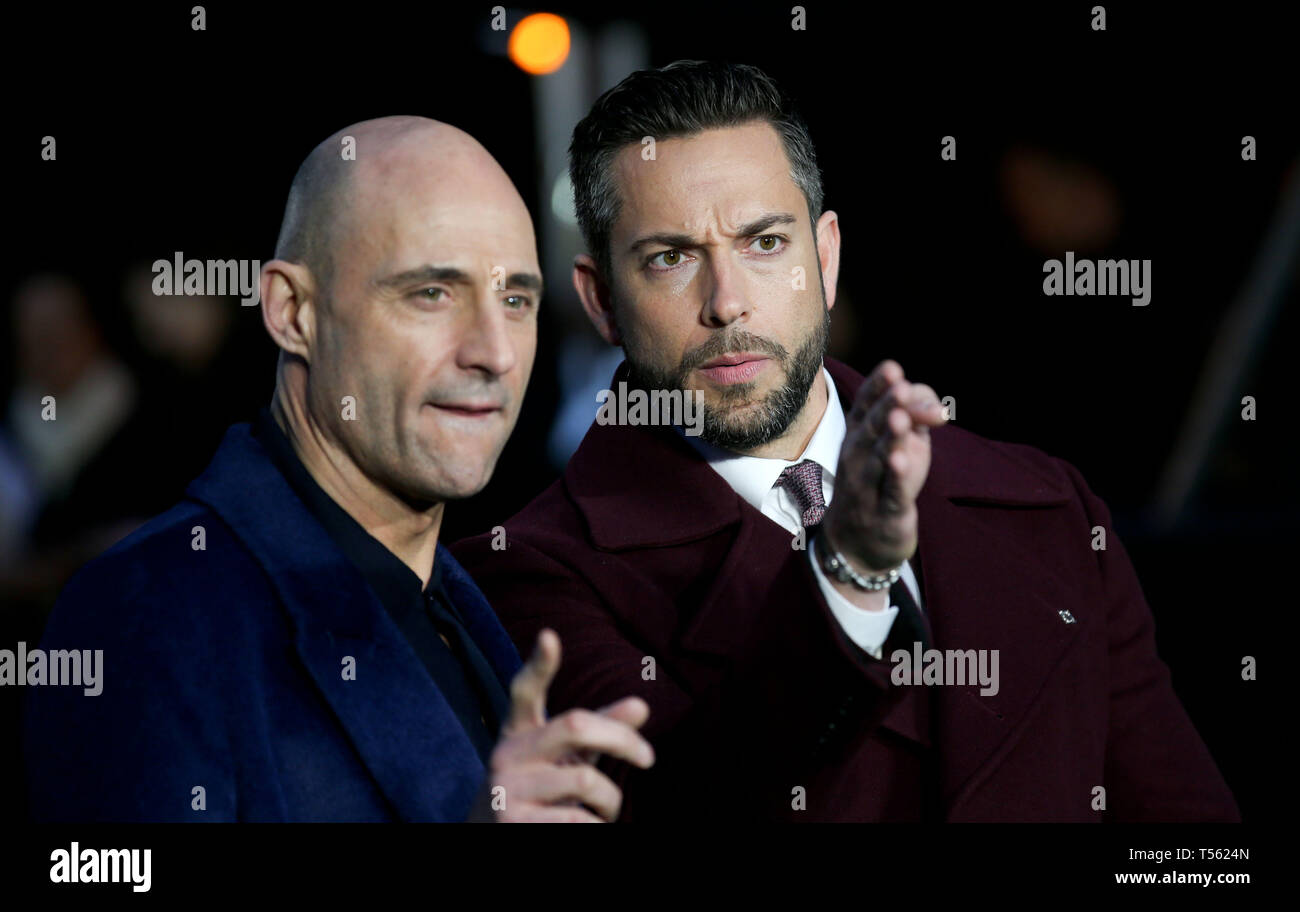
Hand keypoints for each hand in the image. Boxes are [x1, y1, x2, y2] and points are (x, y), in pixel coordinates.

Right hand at [488, 629, 653, 821]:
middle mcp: (506, 754)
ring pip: (587, 781)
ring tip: (605, 810)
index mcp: (518, 731)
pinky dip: (597, 826)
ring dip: (611, 800)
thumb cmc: (544, 791)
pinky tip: (589, 826)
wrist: (492, 837)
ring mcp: (506, 790)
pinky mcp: (511, 824)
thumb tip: (642, 705)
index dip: (539, 666)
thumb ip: (601, 730)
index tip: (550, 635)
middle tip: (649, 758)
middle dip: (623, 741)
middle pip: (576, 725)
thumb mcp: (569, 757)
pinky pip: (579, 820)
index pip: (525, 691)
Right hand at [823, 359, 945, 573]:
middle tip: (901, 388)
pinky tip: (900, 460)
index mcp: (859, 434)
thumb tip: (938, 407)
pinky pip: (889, 491)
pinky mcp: (884, 512)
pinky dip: (894, 476)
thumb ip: (918, 415)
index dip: (878, 386)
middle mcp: (856, 456)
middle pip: (870, 427)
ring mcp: (866, 485)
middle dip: (886, 406)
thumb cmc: (885, 480)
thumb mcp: (904, 443)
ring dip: (889, 437)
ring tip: (900, 417)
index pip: (864, 405)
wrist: (860, 542)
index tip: (893, 368)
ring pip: (878, 457)